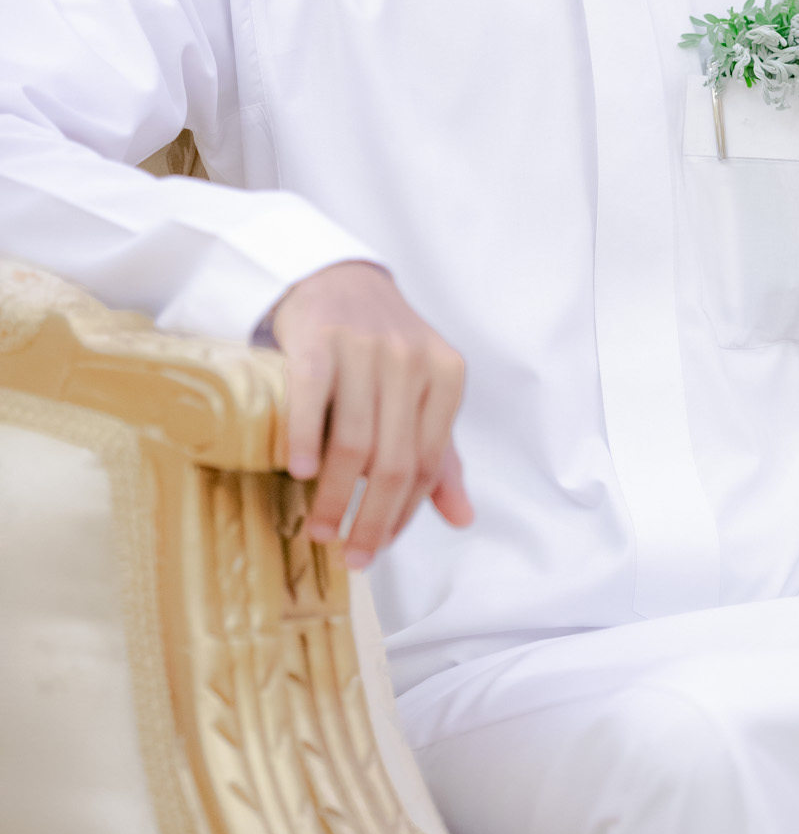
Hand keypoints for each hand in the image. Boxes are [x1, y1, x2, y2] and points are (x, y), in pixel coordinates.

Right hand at [269, 261, 471, 568]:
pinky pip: (314, 399)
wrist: (336, 277)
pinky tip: (300, 474)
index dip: (403, 515)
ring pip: (356, 440)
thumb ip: (442, 454)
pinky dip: (306, 441)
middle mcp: (412, 360)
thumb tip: (463, 518)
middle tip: (351, 556)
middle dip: (372, 519)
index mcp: (446, 377)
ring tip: (321, 528)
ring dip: (336, 495)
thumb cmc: (381, 348)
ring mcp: (366, 348)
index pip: (430, 464)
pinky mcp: (320, 338)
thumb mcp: (422, 393)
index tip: (377, 547)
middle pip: (395, 461)